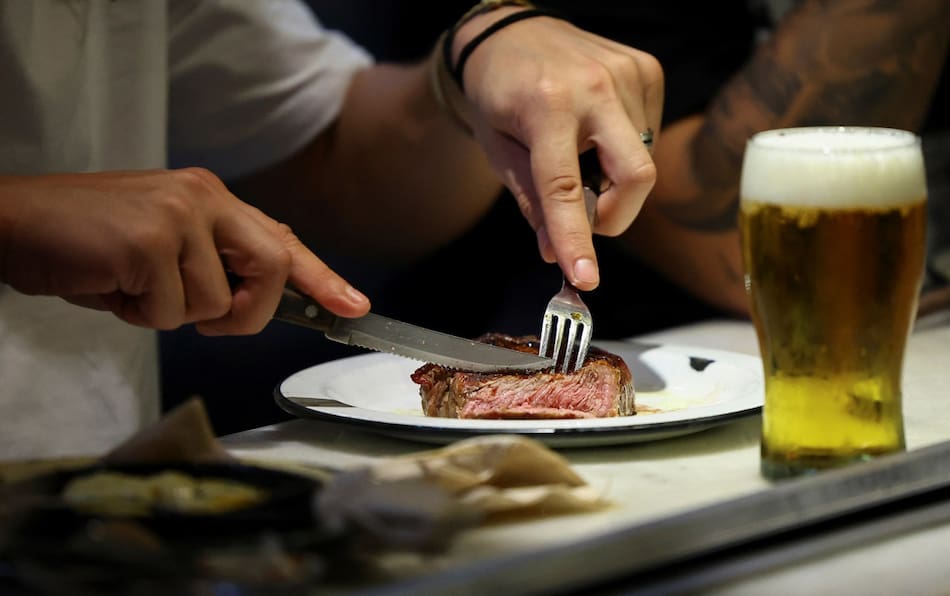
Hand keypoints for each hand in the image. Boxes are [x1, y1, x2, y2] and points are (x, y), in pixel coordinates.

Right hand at [0, 169, 368, 333]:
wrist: (14, 222)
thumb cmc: (87, 242)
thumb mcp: (163, 246)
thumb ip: (213, 262)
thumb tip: (257, 294)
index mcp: (210, 197)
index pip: (281, 240)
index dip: (321, 277)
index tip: (353, 306)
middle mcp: (202, 198)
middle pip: (273, 268)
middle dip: (248, 312)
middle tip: (208, 320)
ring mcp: (177, 216)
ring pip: (215, 304)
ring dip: (172, 314)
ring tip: (130, 285)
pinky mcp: (149, 241)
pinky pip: (171, 312)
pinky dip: (140, 315)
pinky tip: (112, 286)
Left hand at [454, 8, 662, 289]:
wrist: (510, 31)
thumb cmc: (497, 93)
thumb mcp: (498, 150)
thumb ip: (531, 202)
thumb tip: (557, 252)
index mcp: (546, 105)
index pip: (565, 188)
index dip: (577, 239)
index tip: (586, 278)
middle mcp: (593, 85)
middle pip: (636, 177)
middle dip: (615, 215)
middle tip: (587, 219)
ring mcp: (626, 72)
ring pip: (644, 160)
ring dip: (614, 178)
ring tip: (579, 153)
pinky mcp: (646, 68)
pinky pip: (649, 133)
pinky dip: (625, 149)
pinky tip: (597, 131)